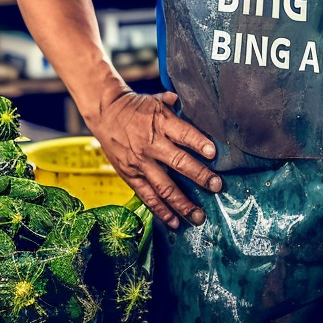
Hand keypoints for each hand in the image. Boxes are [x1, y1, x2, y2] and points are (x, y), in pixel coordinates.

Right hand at [87, 89, 222, 228]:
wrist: (105, 112)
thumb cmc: (135, 106)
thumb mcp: (155, 100)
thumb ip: (174, 104)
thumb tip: (191, 103)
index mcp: (160, 122)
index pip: (183, 134)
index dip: (199, 143)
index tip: (213, 153)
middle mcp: (151, 144)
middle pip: (178, 162)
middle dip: (200, 176)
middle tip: (216, 186)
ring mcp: (140, 163)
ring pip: (164, 186)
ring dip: (183, 203)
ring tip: (199, 215)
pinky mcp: (130, 175)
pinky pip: (148, 196)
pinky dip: (162, 211)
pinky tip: (176, 222)